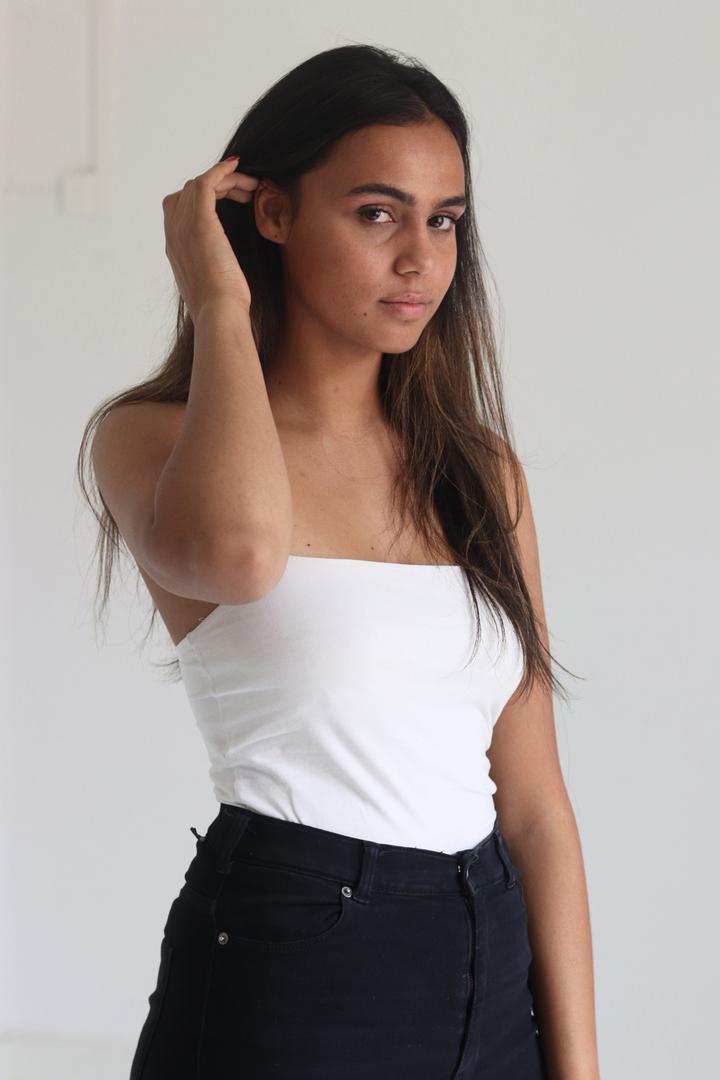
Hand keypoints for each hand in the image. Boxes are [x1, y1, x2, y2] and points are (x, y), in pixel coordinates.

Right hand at [162, 157, 258, 321]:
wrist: (218, 314)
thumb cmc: (222, 308)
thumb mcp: (212, 286)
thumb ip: (212, 270)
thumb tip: (225, 271)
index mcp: (175, 249)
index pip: (178, 209)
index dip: (202, 199)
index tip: (229, 200)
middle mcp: (174, 234)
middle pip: (187, 193)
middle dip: (216, 188)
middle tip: (244, 193)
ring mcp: (184, 226)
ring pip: (198, 185)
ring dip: (226, 181)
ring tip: (250, 186)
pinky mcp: (200, 222)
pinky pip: (207, 182)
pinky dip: (221, 170)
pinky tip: (238, 166)